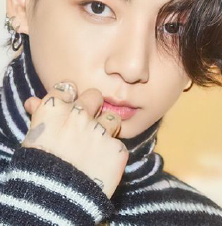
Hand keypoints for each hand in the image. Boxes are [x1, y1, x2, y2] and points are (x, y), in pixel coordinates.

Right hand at [22, 81, 128, 198]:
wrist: (54, 203)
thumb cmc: (37, 170)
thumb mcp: (34, 139)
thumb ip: (39, 115)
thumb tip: (34, 100)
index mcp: (54, 110)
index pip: (66, 87)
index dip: (69, 96)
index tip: (69, 105)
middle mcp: (79, 114)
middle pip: (94, 95)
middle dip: (92, 105)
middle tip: (87, 123)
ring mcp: (100, 130)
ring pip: (112, 117)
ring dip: (107, 128)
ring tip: (96, 146)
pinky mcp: (117, 148)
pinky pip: (118, 144)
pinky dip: (112, 153)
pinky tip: (101, 164)